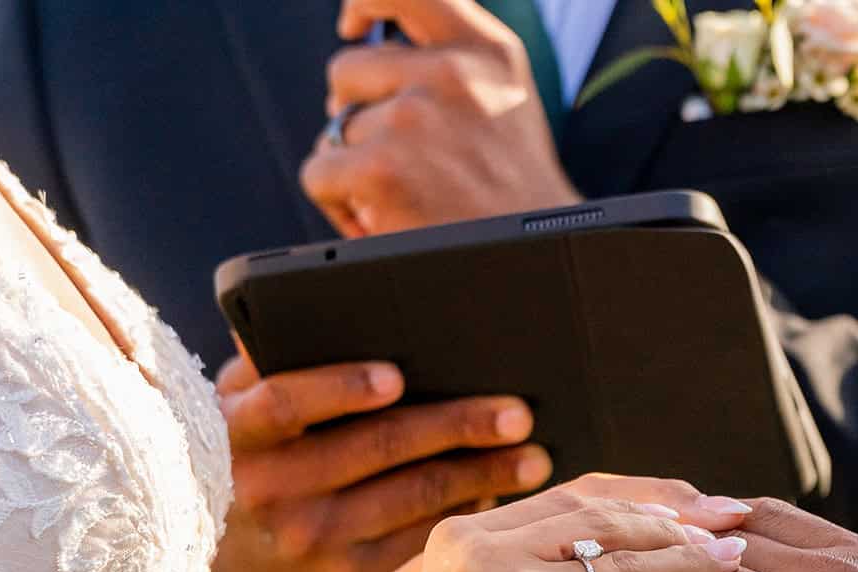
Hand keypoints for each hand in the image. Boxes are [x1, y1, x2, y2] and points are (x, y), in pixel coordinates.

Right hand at [190, 353, 551, 571]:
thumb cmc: (238, 468)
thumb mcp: (228, 416)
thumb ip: (263, 366)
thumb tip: (316, 310)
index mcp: (236, 435)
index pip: (285, 403)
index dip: (340, 387)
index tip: (397, 374)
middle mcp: (269, 491)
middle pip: (377, 448)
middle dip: (457, 426)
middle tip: (517, 413)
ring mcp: (309, 543)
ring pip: (412, 498)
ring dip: (481, 474)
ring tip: (533, 455)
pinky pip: (417, 542)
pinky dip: (462, 513)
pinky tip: (497, 493)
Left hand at [301, 0, 580, 236]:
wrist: (540, 261)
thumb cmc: (514, 196)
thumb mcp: (505, 102)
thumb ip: (452, 58)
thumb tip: (364, 38)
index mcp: (489, 50)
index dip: (364, 4)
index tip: (349, 26)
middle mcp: (453, 72)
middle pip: (348, 70)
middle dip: (357, 114)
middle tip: (396, 162)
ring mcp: (415, 118)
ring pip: (334, 128)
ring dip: (353, 167)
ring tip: (402, 199)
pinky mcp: (382, 168)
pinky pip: (318, 171)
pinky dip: (337, 201)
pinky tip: (376, 218)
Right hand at [366, 482, 747, 571]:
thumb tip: (585, 554)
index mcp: (464, 535)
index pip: (568, 496)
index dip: (631, 499)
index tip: (676, 505)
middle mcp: (489, 548)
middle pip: (602, 517)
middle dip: (669, 519)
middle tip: (720, 522)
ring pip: (623, 561)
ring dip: (684, 558)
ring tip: (725, 558)